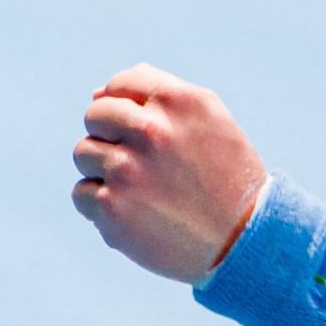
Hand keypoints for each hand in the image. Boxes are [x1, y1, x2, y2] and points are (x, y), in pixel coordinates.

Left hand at [70, 63, 267, 283]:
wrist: (244, 240)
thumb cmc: (225, 174)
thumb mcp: (207, 116)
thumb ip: (157, 91)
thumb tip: (98, 93)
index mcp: (175, 100)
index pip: (118, 85)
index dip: (125, 107)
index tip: (143, 132)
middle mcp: (149, 130)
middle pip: (94, 116)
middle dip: (110, 135)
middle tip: (140, 161)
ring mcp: (127, 169)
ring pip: (84, 154)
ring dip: (103, 170)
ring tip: (139, 188)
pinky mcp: (112, 207)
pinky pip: (81, 194)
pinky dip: (100, 205)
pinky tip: (132, 212)